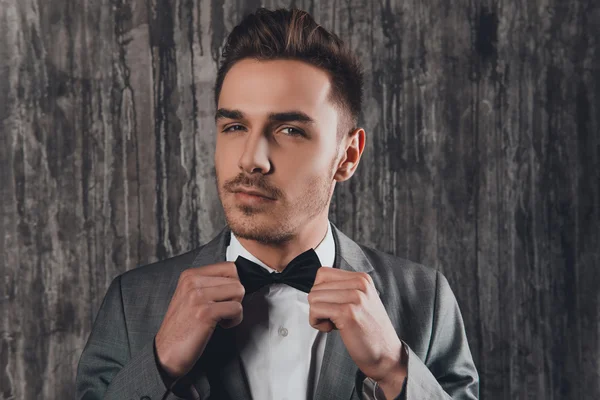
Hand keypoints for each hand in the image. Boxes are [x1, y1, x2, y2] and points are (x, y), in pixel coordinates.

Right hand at [154, 262, 244, 378]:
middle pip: (236, 279)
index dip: (233, 285)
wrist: (165, 354)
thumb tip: (236, 280)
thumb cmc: (182, 329)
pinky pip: (236, 308)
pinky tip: (221, 326)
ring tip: (221, 318)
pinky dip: (234, 320)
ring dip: (236, 308)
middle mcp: (192, 281)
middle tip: (222, 311)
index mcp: (190, 275)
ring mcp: (197, 296)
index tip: (224, 299)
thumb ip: (209, 285)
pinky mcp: (205, 312)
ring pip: (239, 291)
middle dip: (235, 298)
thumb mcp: (191, 298)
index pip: (229, 267)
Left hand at [308, 268, 405, 384]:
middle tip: (333, 318)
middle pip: (316, 286)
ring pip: (313, 297)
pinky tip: (331, 328)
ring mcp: (355, 297)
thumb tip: (317, 287)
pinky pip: (315, 310)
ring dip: (317, 314)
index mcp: (362, 279)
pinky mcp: (348, 312)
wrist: (387, 354)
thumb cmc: (370, 331)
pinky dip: (317, 322)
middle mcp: (360, 284)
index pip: (323, 274)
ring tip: (333, 322)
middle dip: (319, 305)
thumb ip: (342, 289)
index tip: (331, 305)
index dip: (321, 292)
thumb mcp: (361, 301)